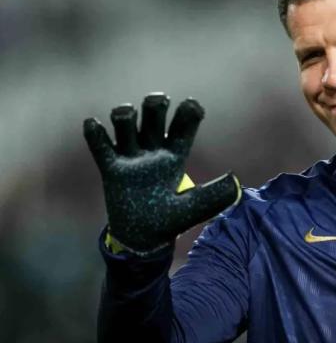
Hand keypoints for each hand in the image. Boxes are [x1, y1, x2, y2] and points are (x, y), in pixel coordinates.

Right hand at [84, 93, 239, 253]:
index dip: (189, 112)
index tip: (193, 106)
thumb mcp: (194, 209)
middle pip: (153, 116)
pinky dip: (95, 134)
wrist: (142, 240)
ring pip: (126, 125)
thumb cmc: (171, 221)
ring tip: (125, 115)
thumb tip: (235, 180)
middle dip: (155, 104)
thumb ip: (213, 196)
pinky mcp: (111, 169)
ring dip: (125, 115)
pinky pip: (100, 147)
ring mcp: (131, 157)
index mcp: (176, 155)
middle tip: (159, 102)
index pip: (184, 126)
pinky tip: (93, 123)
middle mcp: (154, 150)